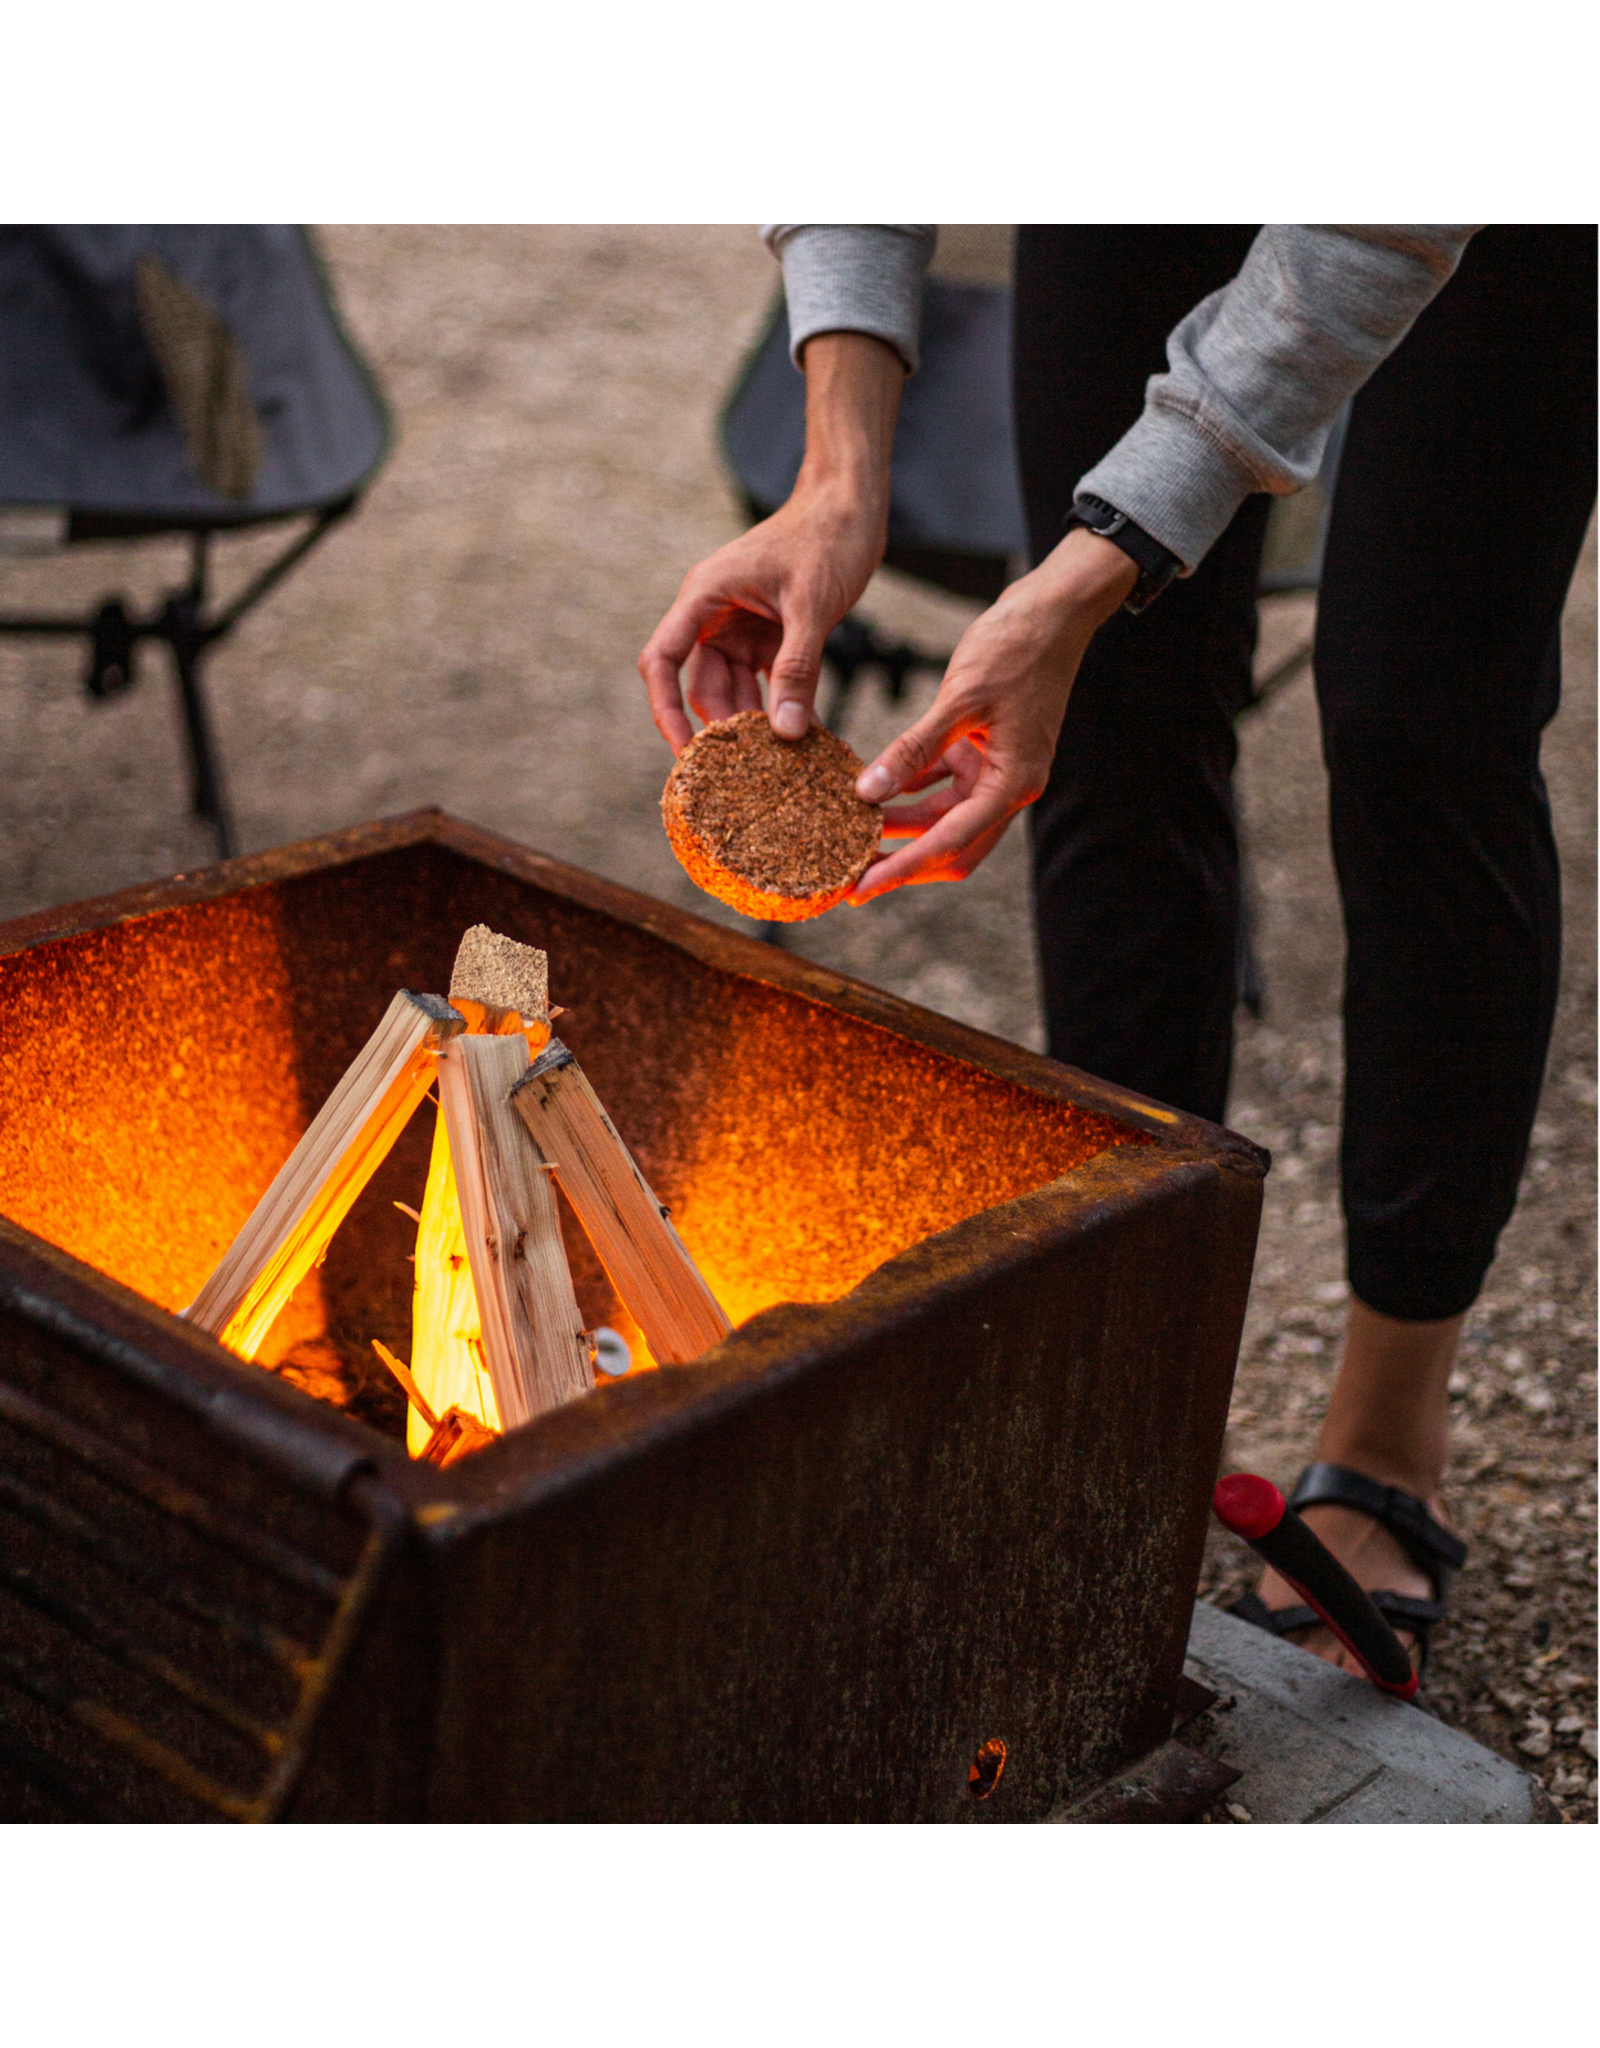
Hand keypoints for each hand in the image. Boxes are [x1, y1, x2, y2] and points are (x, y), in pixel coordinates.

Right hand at [639, 334, 902, 751]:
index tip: (684, 754)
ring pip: (734, 690)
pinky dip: (782, 708)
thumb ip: (798, 669)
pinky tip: (805, 740)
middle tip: (751, 775)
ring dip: (757, 725)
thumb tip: (788, 734)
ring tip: (783, 765)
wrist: (853, 502)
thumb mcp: (813, 607)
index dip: (664, 710)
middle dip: (724, 729)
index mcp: (705, 596)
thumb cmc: (827, 537)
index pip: (662, 661)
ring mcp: (740, 626)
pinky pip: (765, 682)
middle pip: (702, 685)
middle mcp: (713, 613)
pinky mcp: (768, 634)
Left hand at [849, 528, 1137, 900]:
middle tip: (847, 877)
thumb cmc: (1016, 648)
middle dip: (900, 863)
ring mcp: (996, 769)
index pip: (948, 843)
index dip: (901, 870)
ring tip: (849, 835)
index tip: (859, 892)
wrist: (1054, 610)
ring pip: (942, 818)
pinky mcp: (983, 749)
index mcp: (1012, 783)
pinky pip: (940, 784)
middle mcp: (1008, 786)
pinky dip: (908, 790)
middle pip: (949, 846)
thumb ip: (914, 748)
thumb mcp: (960, 699)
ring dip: (900, 828)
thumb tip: (869, 792)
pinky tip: (871, 792)